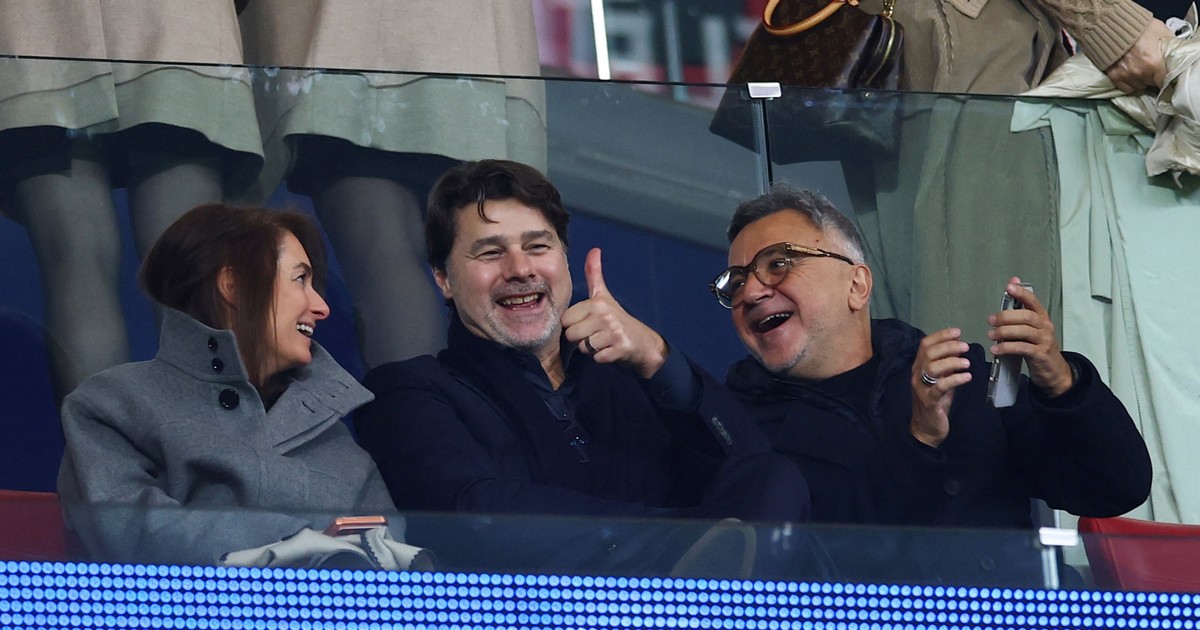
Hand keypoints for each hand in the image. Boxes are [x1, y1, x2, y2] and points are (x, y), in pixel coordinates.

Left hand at [561, 248, 668, 378]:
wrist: (644, 343)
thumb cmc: (619, 319)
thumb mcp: (604, 296)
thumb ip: (594, 274)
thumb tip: (594, 250)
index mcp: (597, 302)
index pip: (566, 320)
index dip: (575, 325)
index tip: (589, 324)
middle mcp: (605, 315)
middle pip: (572, 335)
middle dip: (581, 339)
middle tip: (597, 335)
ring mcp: (614, 332)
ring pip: (583, 347)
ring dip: (592, 349)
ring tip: (604, 342)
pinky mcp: (620, 349)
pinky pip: (597, 358)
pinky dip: (602, 358)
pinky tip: (611, 351)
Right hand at [910, 328, 971, 447]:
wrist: (926, 428)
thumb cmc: (935, 402)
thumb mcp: (941, 379)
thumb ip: (947, 364)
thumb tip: (958, 346)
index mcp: (918, 367)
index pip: (925, 345)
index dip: (941, 335)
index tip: (958, 332)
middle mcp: (916, 375)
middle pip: (928, 353)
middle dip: (948, 346)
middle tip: (965, 346)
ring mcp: (921, 388)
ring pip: (932, 367)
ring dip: (951, 362)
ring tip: (967, 363)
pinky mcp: (929, 401)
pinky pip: (941, 387)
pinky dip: (955, 379)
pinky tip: (967, 377)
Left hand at [987, 277, 1073, 396]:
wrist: (1053, 370)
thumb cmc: (1038, 346)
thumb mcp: (1031, 328)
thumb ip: (1020, 311)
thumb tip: (1012, 285)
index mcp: (1042, 317)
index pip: (1033, 301)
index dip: (1021, 293)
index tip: (1009, 287)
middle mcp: (1045, 326)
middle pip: (1026, 316)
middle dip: (1006, 317)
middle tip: (991, 320)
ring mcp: (1044, 340)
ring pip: (1023, 331)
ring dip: (1004, 332)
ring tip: (991, 335)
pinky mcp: (1040, 354)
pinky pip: (1022, 348)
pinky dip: (1006, 347)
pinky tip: (996, 349)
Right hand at [1105, 19, 1171, 92]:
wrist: (1114, 24)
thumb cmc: (1139, 27)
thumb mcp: (1162, 32)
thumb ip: (1169, 47)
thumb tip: (1174, 54)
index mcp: (1154, 63)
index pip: (1164, 81)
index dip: (1165, 77)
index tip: (1164, 74)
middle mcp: (1140, 72)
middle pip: (1151, 83)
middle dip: (1153, 76)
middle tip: (1152, 67)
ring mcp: (1126, 75)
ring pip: (1139, 86)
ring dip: (1141, 79)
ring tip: (1141, 69)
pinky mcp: (1114, 76)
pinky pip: (1126, 88)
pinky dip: (1130, 83)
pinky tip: (1132, 74)